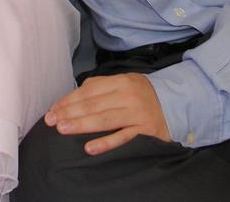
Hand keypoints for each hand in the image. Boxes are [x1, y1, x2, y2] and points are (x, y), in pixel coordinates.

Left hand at [44, 73, 169, 154]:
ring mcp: (137, 113)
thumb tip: (72, 99)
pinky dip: (106, 142)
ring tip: (63, 129)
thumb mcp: (124, 84)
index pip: (89, 90)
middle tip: (51, 121)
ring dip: (81, 125)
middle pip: (93, 104)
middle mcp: (128, 95)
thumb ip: (102, 89)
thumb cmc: (144, 95)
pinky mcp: (145, 130)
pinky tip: (90, 147)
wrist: (177, 104)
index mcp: (120, 81)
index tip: (53, 109)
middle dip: (69, 112)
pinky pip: (122, 137)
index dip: (69, 100)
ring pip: (104, 119)